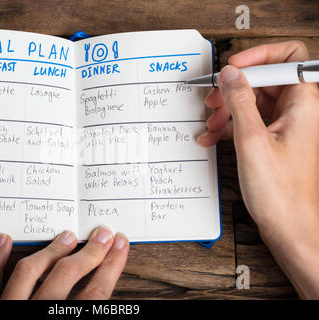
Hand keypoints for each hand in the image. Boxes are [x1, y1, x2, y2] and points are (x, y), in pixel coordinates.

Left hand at [0, 226, 128, 299]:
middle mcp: (33, 314)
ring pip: (28, 273)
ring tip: (66, 236)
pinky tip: (5, 241)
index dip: (110, 268)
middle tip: (103, 235)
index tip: (120, 248)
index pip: (94, 296)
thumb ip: (89, 309)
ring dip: (49, 252)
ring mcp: (6, 310)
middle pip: (64, 278)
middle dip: (87, 254)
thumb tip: (103, 293)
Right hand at [198, 41, 318, 297]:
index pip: (288, 58)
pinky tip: (213, 137)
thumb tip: (230, 75)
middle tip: (214, 99)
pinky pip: (251, 122)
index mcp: (304, 104)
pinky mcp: (275, 141)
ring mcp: (287, 127)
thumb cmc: (280, 193)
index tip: (232, 68)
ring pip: (254, 102)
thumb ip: (240, 102)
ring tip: (210, 124)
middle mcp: (300, 112)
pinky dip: (231, 126)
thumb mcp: (252, 140)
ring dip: (228, 110)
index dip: (257, 58)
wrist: (289, 227)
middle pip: (266, 81)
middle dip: (235, 88)